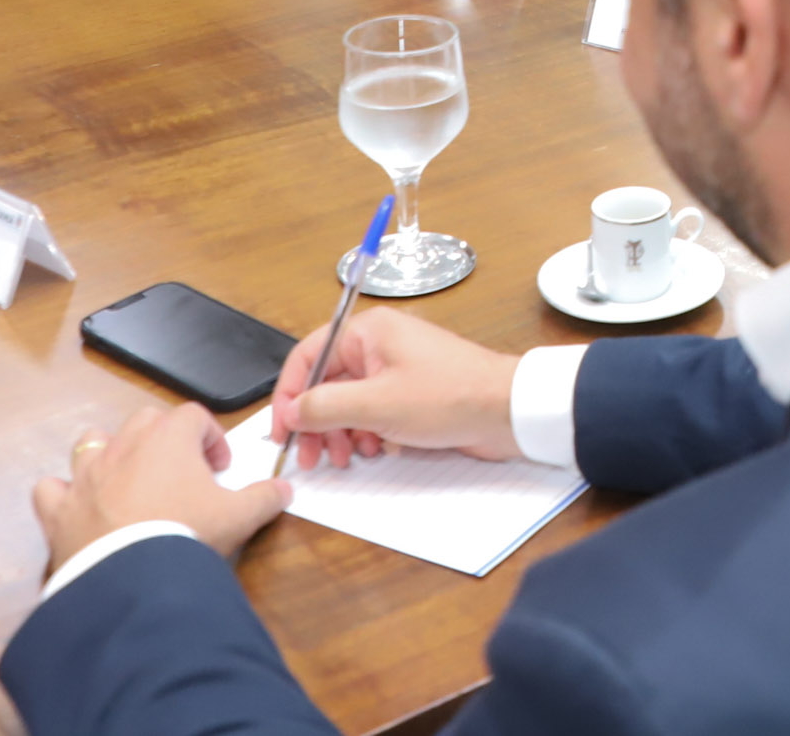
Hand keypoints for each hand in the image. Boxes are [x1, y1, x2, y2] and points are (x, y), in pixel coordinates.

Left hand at [32, 403, 291, 578]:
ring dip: (109, 455)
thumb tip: (283, 490)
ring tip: (127, 481)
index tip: (220, 468)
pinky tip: (77, 507)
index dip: (210, 438)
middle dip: (163, 440)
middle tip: (181, 474)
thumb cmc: (186, 534)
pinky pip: (50, 489)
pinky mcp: (60, 509)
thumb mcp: (240, 516)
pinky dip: (62, 495)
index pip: (193, 416)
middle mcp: (123, 446)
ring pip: (91, 442)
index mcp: (168, 438)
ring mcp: (86, 476)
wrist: (133, 577)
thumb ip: (265, 497)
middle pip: (144, 421)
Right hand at [272, 306, 522, 471]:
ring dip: (342, 432)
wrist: (506, 411)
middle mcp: (380, 345)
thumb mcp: (376, 404)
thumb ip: (325, 407)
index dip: (289, 394)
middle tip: (311, 457)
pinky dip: (367, 432)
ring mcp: (397, 369)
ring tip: (347, 457)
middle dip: (316, 421)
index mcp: (368, 332)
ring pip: (349, 401)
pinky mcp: (412, 394)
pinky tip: (375, 450)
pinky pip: (374, 412)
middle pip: (327, 382)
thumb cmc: (448, 396)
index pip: (309, 355)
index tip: (282, 430)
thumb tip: (291, 411)